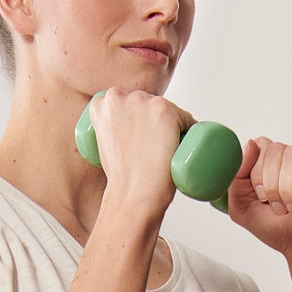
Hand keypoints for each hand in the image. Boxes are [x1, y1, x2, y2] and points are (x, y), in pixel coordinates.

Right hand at [88, 87, 188, 217]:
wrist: (130, 196)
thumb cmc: (120, 178)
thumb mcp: (103, 144)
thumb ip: (112, 128)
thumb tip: (127, 129)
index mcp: (102, 102)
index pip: (131, 104)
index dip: (139, 122)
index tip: (140, 140)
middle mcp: (121, 95)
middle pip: (150, 104)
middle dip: (155, 123)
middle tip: (152, 151)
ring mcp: (144, 102)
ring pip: (169, 111)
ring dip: (172, 128)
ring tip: (163, 153)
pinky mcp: (165, 111)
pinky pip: (187, 119)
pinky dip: (189, 132)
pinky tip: (180, 147)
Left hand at [227, 137, 291, 271]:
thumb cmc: (280, 231)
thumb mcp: (243, 209)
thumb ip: (235, 179)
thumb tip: (250, 144)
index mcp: (272, 164)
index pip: (260, 146)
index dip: (256, 171)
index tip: (261, 198)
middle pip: (274, 149)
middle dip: (270, 185)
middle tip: (278, 209)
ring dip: (286, 188)